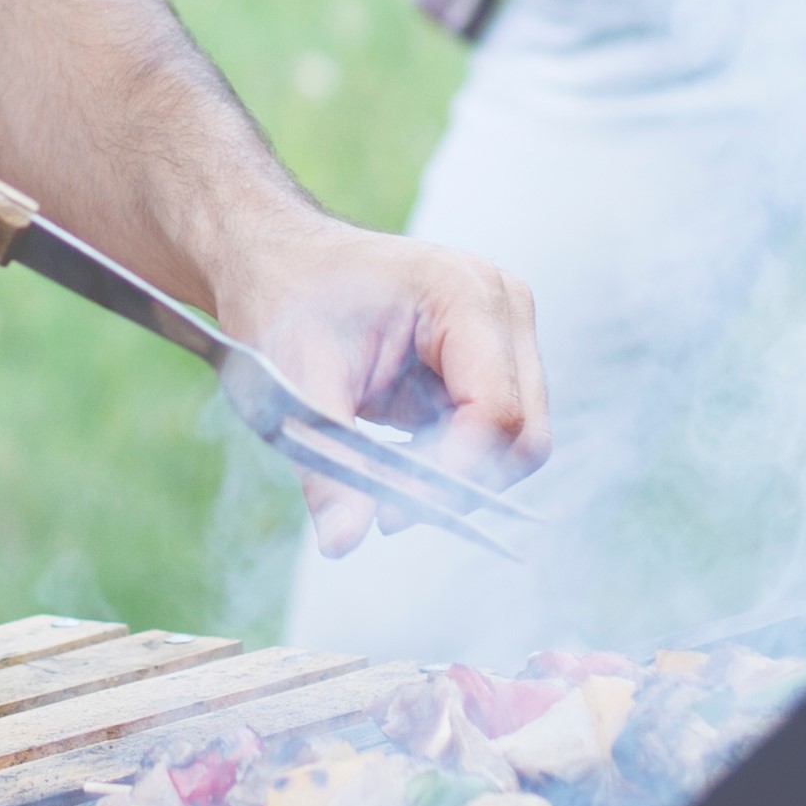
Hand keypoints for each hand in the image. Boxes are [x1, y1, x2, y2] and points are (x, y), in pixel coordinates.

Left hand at [209, 211, 549, 558]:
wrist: (281, 262)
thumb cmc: (289, 302)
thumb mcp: (299, 384)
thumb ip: (329, 464)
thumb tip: (343, 543)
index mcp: (463, 293)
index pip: (495, 409)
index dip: (452, 475)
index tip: (389, 514)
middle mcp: (502, 306)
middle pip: (523, 432)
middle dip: (462, 484)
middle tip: (386, 515)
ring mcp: (505, 331)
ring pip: (516, 440)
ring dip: (457, 476)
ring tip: (384, 483)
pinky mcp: (493, 359)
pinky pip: (494, 432)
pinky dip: (451, 461)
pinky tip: (397, 457)